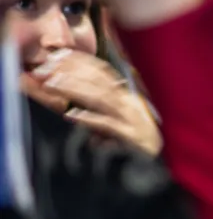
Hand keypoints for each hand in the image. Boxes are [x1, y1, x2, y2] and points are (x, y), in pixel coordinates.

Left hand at [27, 48, 161, 155]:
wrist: (161, 164)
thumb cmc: (142, 146)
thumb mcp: (121, 124)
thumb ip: (101, 116)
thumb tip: (77, 115)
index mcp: (129, 97)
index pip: (103, 72)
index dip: (81, 61)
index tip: (59, 55)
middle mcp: (130, 103)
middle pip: (99, 82)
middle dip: (71, 72)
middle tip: (46, 67)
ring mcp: (131, 118)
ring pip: (101, 98)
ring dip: (75, 89)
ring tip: (53, 84)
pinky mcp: (131, 136)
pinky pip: (109, 124)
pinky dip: (91, 118)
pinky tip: (72, 115)